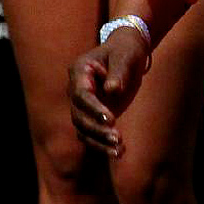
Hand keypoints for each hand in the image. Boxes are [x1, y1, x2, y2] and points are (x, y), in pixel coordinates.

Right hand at [66, 30, 153, 158]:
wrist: (127, 53)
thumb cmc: (125, 51)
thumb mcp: (125, 56)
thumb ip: (119, 72)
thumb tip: (112, 90)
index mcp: (79, 72)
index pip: (81, 94)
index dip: (93, 108)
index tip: (111, 119)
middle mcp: (76, 90)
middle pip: (78, 116)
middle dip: (96, 128)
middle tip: (117, 137)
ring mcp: (83, 105)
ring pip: (83, 129)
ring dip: (99, 141)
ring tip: (118, 149)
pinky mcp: (93, 115)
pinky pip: (92, 134)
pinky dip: (103, 145)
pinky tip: (119, 153)